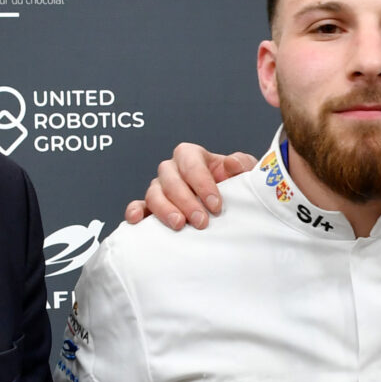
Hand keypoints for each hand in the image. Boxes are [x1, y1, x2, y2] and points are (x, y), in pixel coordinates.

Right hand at [122, 145, 250, 228]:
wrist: (230, 206)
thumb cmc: (234, 185)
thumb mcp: (244, 173)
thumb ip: (241, 165)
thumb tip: (231, 164)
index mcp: (191, 156)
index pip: (190, 162)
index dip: (202, 183)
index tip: (216, 205)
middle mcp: (172, 170)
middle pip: (170, 179)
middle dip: (186, 201)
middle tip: (201, 221)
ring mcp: (159, 188)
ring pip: (153, 193)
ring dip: (164, 209)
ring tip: (179, 225)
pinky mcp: (151, 207)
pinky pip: (139, 206)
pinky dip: (136, 212)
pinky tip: (137, 220)